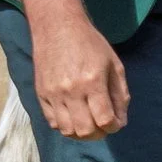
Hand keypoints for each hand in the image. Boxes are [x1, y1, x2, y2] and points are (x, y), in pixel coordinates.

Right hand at [13, 0, 128, 140]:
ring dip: (81, 133)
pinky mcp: (40, 94)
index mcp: (93, 82)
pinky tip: (74, 117)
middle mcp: (71, 91)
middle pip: (85, 130)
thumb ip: (120, 94)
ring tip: (89, 124)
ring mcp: (53, 94)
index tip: (116, 123)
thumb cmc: (91, 44)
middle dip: (98, 134)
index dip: (114, 127)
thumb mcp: (114, 65)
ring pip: (66, 130)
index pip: (105, 120)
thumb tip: (120, 121)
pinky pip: (52, 122)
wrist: (58, 27)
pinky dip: (65, 126)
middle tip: (103, 126)